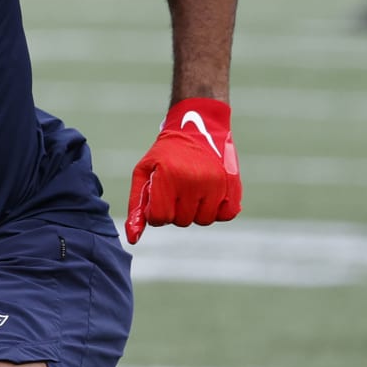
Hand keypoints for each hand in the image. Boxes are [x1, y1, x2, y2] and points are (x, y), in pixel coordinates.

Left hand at [124, 97, 241, 243]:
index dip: (157, 212)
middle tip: (177, 188)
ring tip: (193, 189)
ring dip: (196, 210)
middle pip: (182, 221)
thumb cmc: (165, 154)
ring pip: (204, 220)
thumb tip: (133, 239)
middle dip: (176, 209)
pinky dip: (218, 209)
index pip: (160, 219)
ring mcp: (216, 184)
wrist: (198, 126)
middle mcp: (194, 182)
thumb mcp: (144, 173)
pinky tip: (210, 193)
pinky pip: (226, 215)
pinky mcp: (233, 185)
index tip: (159, 197)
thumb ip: (137, 207)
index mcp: (169, 177)